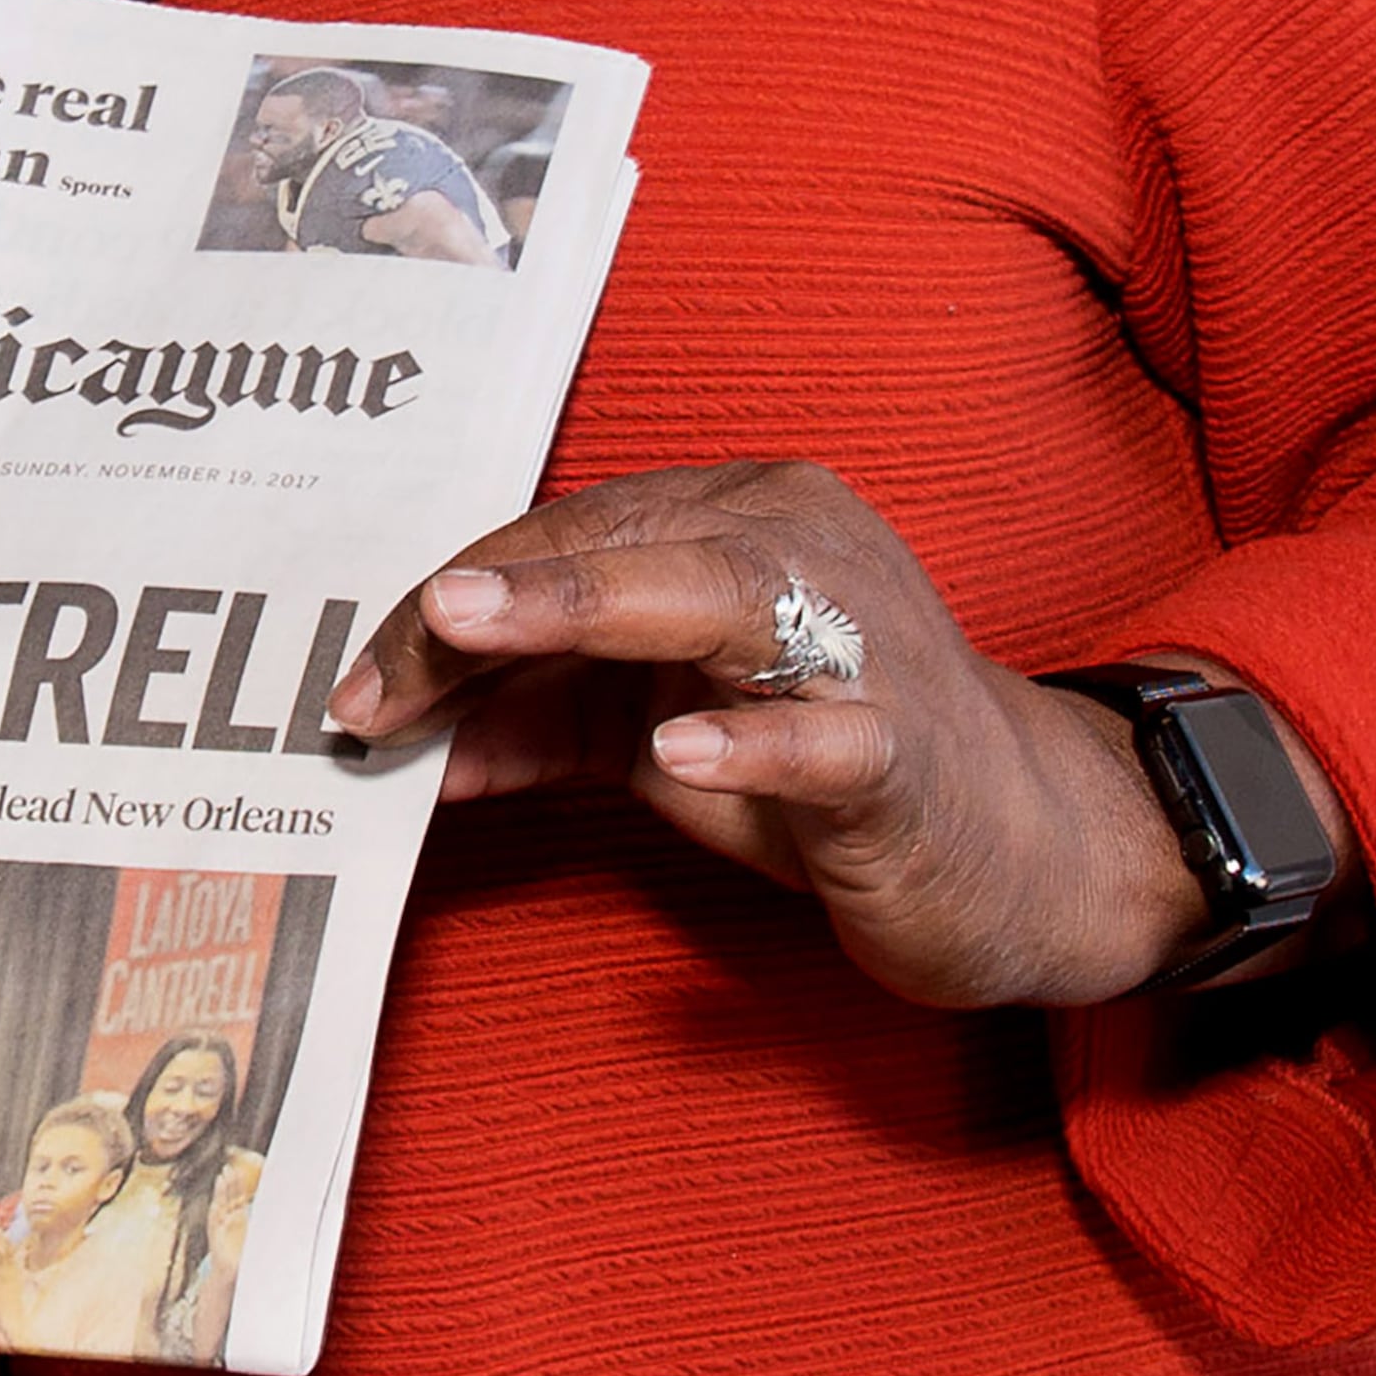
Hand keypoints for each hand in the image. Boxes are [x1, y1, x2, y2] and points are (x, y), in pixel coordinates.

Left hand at [327, 460, 1325, 1011]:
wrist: (1018, 853)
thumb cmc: (829, 779)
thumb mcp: (661, 743)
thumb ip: (541, 729)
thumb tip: (404, 743)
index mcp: (739, 521)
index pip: (570, 530)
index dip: (454, 602)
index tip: (357, 680)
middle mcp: (799, 547)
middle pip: (618, 547)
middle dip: (483, 608)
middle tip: (374, 660)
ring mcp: (861, 642)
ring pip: (714, 599)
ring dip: (582, 608)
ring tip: (475, 628)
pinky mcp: (906, 753)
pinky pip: (827, 736)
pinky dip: (752, 743)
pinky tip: (679, 756)